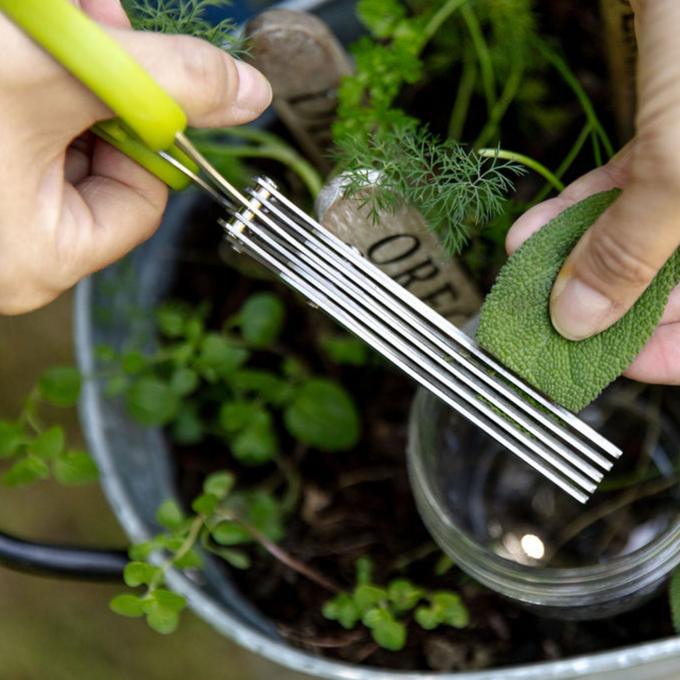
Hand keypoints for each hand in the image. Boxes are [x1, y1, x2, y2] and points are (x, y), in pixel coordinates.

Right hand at [0, 0, 270, 313]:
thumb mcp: (56, 76)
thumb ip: (163, 81)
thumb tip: (250, 94)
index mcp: (44, 257)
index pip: (144, 198)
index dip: (150, 131)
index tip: (128, 78)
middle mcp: (15, 251)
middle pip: (104, 167)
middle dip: (104, 88)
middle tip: (92, 22)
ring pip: (60, 143)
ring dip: (67, 77)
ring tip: (45, 27)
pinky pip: (23, 138)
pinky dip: (33, 89)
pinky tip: (25, 43)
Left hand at [506, 0, 679, 383]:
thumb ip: (632, 248)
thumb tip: (579, 320)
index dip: (660, 355)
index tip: (594, 363)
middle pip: (667, 288)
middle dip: (596, 307)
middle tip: (537, 323)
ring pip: (635, 239)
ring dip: (570, 259)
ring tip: (520, 278)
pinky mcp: (669, 134)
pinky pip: (621, 191)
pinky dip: (573, 212)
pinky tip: (530, 232)